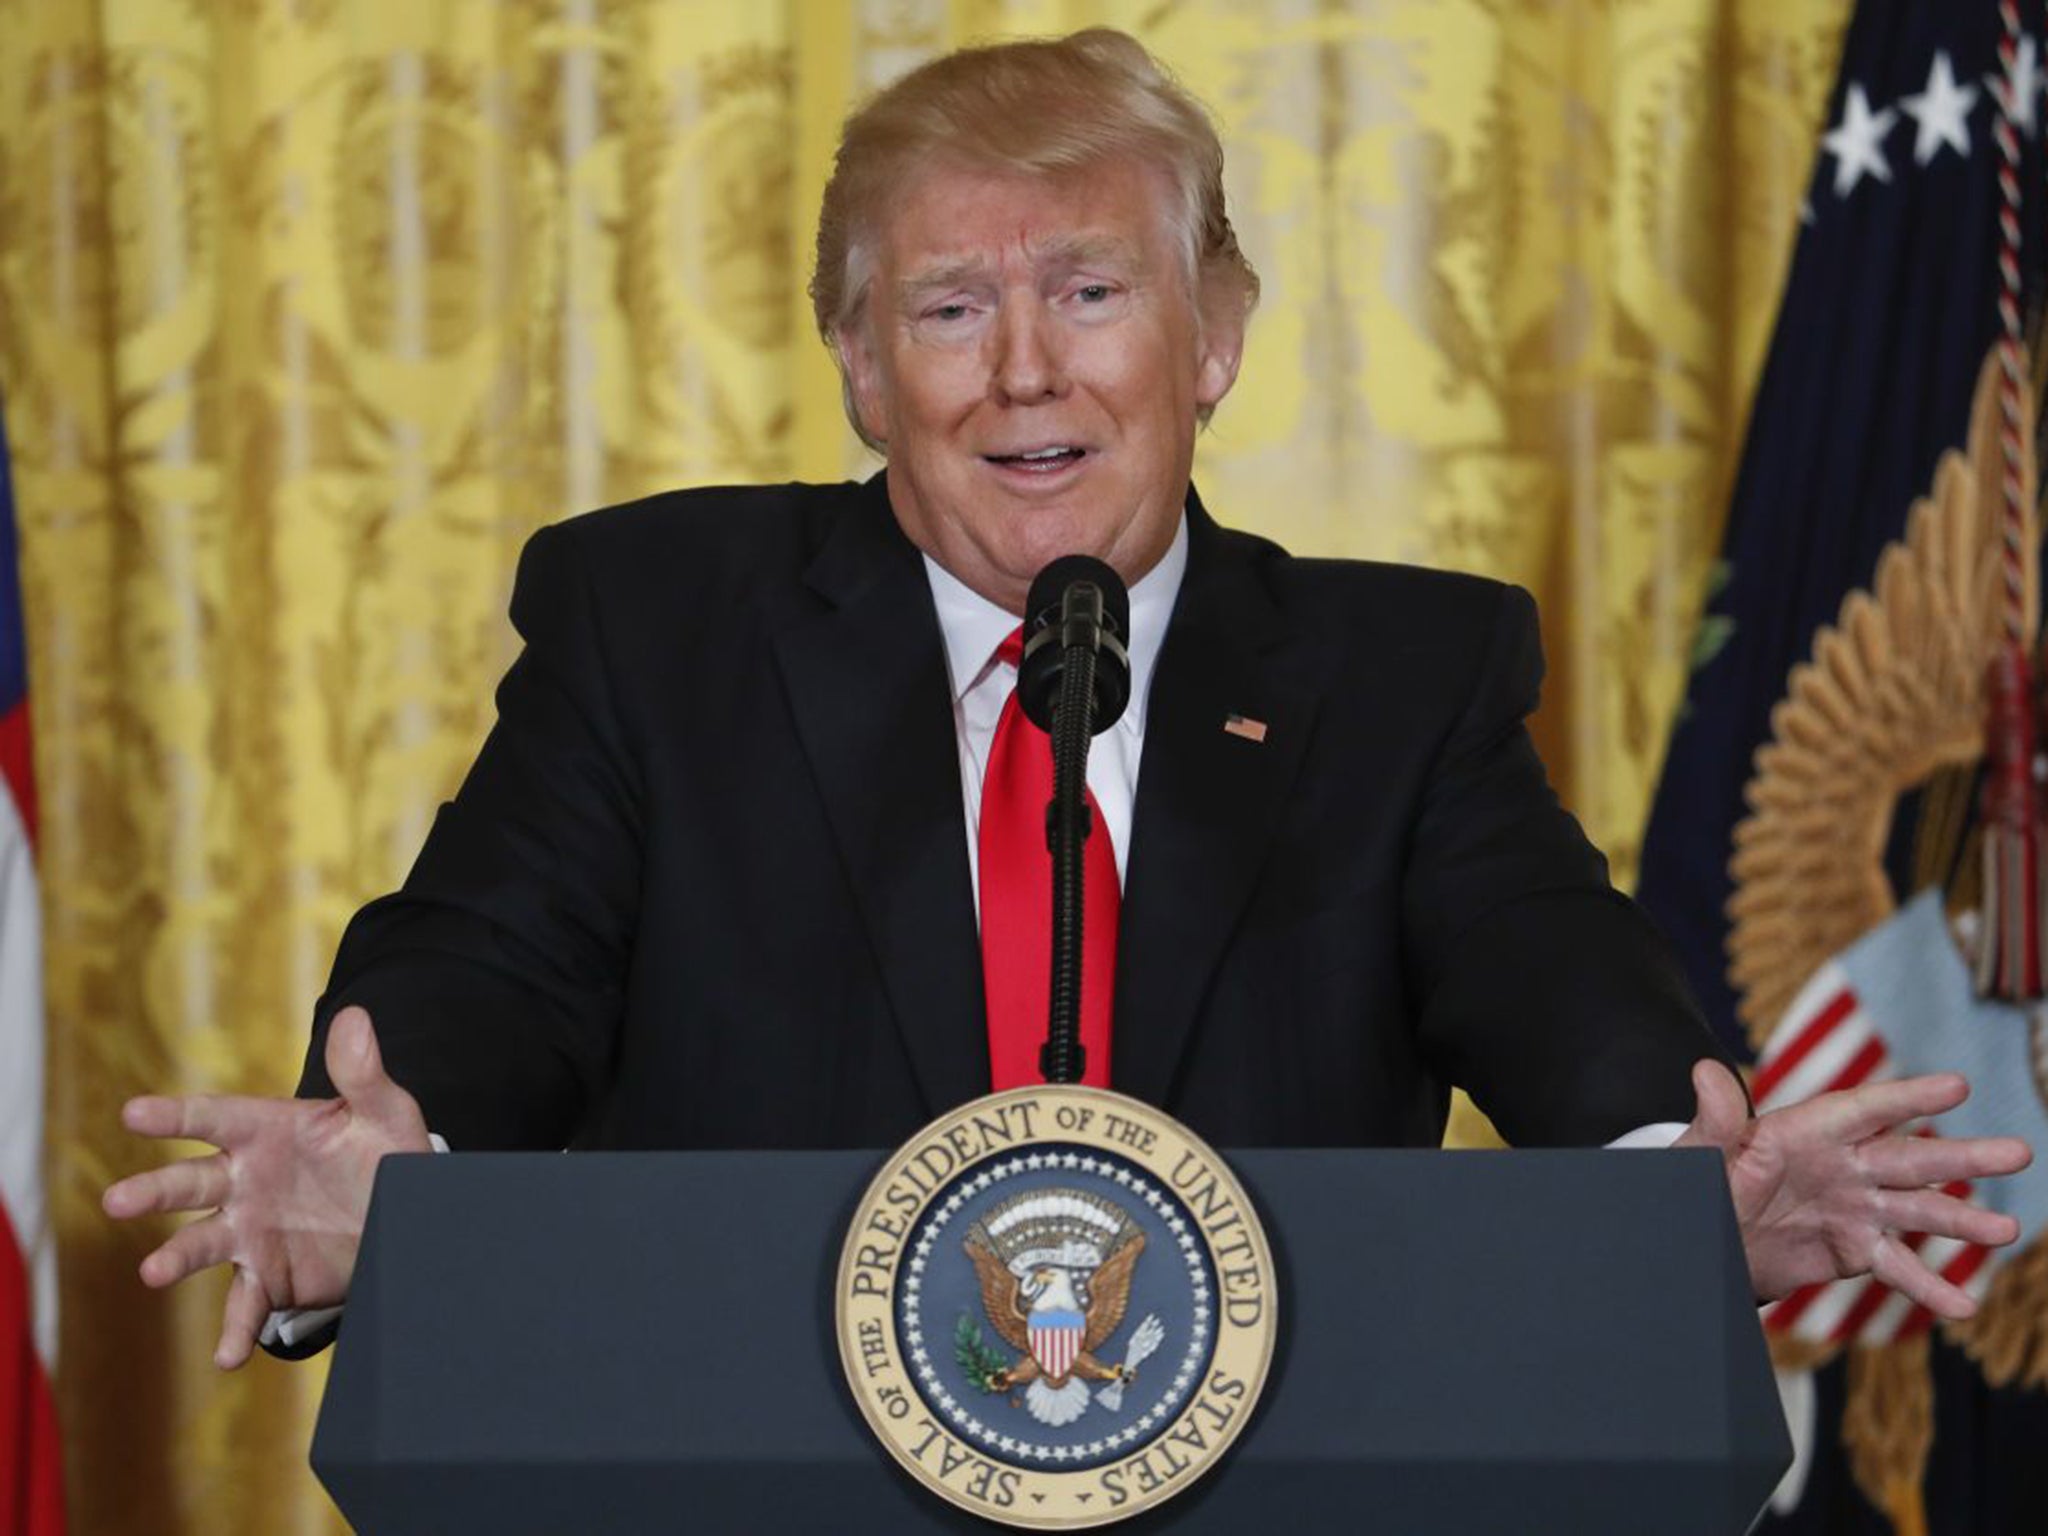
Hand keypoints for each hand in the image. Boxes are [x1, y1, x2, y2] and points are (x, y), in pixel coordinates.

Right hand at [103, 1006, 430, 1368]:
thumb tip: (357, 1016)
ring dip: (176, 1258)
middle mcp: (245, 1180)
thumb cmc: (386, 1153)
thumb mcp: (384, 1113)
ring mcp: (250, 1230)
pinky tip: (227, 1357)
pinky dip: (235, 1331)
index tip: (135, 1113)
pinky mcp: (268, 1276)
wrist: (404, 1213)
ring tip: (154, 1273)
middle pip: (190, 1182)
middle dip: (154, 1190)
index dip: (175, 1116)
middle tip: (119, 1202)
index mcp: (265, 1131)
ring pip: (202, 1243)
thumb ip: (364, 1073)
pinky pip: (246, 1305)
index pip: (213, 1118)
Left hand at [1673, 1058, 2031, 1317]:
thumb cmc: (1696, 1182)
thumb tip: (1706, 1072)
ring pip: (1916, 1210)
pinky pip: (1896, 1266)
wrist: (1701, 1236)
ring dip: (1962, 1221)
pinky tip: (1962, 1306)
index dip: (1907, 1100)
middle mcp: (1839, 1164)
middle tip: (2020, 1152)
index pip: (1861, 1111)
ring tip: (2008, 1230)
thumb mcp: (1702, 1156)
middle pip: (1908, 1158)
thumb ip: (1716, 1123)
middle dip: (1963, 1157)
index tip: (1958, 1087)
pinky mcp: (1853, 1247)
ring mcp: (1853, 1205)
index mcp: (1802, 1131)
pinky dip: (1928, 1286)